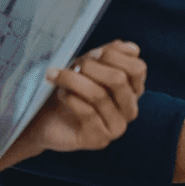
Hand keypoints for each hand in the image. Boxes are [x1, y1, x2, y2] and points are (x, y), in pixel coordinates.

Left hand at [0, 42, 147, 172]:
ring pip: (99, 95)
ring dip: (74, 81)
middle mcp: (130, 109)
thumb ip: (109, 55)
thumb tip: (127, 46)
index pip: (138, 69)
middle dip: (92, 67)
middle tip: (73, 65)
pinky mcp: (99, 139)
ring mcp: (117, 127)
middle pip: (119, 80)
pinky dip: (71, 98)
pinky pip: (87, 112)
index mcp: (133, 90)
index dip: (115, 56)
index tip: (92, 54)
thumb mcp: (89, 66)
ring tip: (57, 76)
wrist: (46, 119)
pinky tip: (62, 94)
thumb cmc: (71, 90)